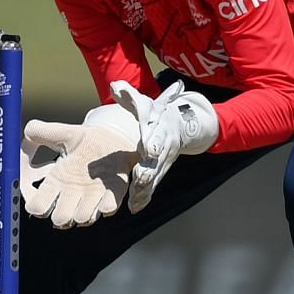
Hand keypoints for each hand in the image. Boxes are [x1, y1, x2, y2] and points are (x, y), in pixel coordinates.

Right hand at [19, 102, 139, 228]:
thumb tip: (25, 134)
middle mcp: (73, 195)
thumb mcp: (61, 133)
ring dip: (84, 210)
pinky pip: (108, 208)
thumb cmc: (86, 141)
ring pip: (83, 219)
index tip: (41, 190)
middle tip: (68, 195)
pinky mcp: (113, 195)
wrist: (113, 139)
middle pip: (60, 220)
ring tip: (89, 192)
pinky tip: (105, 191)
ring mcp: (93, 198)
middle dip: (62, 213)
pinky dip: (106, 204)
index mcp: (57, 182)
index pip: (38, 206)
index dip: (37, 204)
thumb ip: (39, 132)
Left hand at [110, 81, 219, 212]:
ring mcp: (162, 162)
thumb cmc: (154, 113)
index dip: (153, 141)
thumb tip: (115, 86)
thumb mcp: (143, 102)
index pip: (157, 134)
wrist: (178, 125)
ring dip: (145, 188)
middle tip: (139, 178)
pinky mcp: (159, 172)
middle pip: (156, 160)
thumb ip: (129, 95)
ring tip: (134, 200)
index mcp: (159, 128)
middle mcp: (163, 147)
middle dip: (148, 169)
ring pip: (154, 176)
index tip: (148, 148)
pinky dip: (144, 197)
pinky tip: (134, 207)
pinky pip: (153, 186)